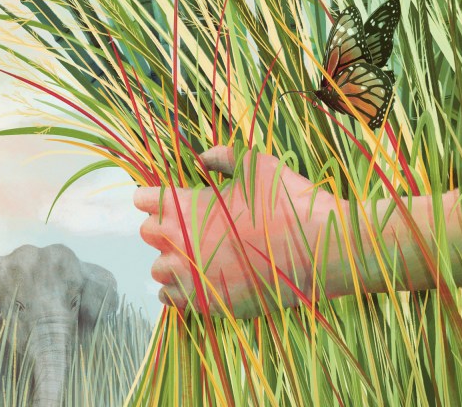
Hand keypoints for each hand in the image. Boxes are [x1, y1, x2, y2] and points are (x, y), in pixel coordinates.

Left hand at [134, 147, 346, 318]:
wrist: (317, 249)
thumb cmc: (286, 202)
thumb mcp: (256, 165)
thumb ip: (222, 158)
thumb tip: (203, 159)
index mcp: (185, 208)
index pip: (144, 201)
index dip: (156, 197)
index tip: (170, 198)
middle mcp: (179, 244)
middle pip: (148, 235)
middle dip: (164, 227)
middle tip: (190, 225)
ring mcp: (192, 277)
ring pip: (159, 270)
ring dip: (172, 259)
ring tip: (196, 255)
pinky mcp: (207, 303)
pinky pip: (173, 299)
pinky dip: (179, 289)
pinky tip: (199, 279)